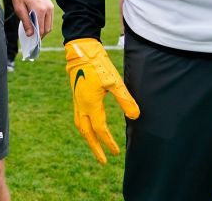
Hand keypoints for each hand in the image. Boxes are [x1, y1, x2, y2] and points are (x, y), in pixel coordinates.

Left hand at [11, 0, 53, 38]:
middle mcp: (48, 9)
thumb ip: (26, 22)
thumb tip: (30, 34)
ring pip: (49, 24)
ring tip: (33, 31)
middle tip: (31, 38)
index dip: (37, 37)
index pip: (42, 30)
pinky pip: (49, 19)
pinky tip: (36, 23)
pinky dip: (44, 23)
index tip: (31, 41)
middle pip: (47, 29)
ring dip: (43, 29)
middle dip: (40, 35)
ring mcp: (50, 7)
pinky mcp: (50, 5)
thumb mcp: (19, 9)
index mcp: (40, 10)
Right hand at [65, 38, 139, 163]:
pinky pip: (78, 117)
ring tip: (95, 146)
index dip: (108, 142)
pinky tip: (90, 126)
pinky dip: (84, 127)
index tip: (116, 152)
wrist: (81, 50)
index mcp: (90, 104)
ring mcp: (77, 101)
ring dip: (88, 138)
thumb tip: (135, 116)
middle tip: (102, 161)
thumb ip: (125, 100)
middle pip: (86, 133)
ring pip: (80, 126)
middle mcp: (81, 105)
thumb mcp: (115, 82)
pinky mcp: (76, 96)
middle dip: (95, 148)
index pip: (100, 130)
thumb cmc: (98, 65)